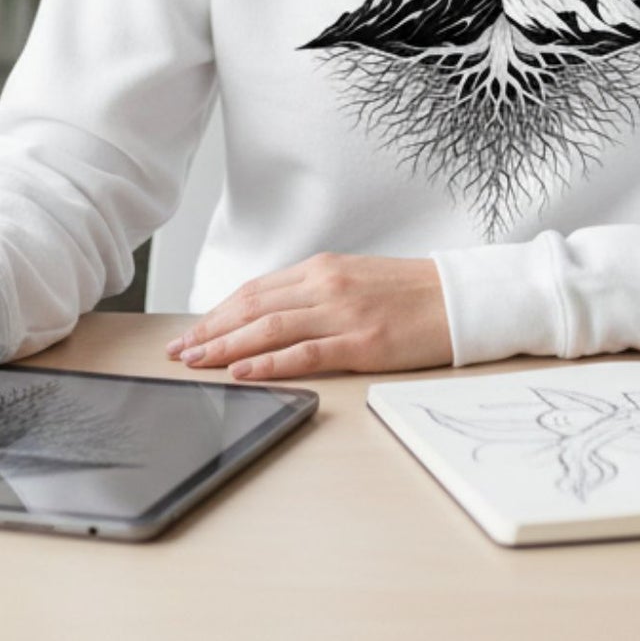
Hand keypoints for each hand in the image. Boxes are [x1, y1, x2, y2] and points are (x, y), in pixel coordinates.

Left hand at [164, 252, 452, 379]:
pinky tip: (243, 371)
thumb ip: (315, 293)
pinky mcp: (362, 342)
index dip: (217, 312)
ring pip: (269, 328)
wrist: (460, 298)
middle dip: (210, 330)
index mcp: (322, 269)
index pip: (255, 290)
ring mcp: (343, 313)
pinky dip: (268, 362)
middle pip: (252, 308)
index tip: (192, 331)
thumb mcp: (355, 280)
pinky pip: (304, 353)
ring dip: (226, 346)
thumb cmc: (410, 293)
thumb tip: (271, 315)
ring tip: (197, 361)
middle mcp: (325, 285)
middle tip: (179, 351)